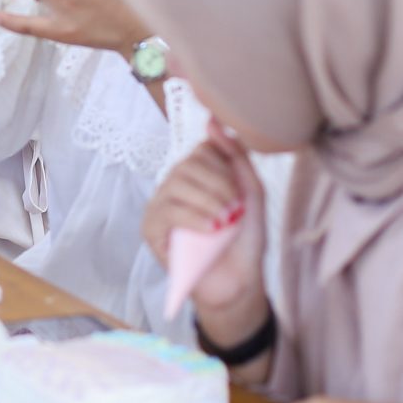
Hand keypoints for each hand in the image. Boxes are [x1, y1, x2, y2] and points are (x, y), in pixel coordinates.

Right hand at [142, 126, 269, 345]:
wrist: (239, 281)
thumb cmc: (243, 238)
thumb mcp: (251, 193)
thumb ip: (236, 156)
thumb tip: (212, 121)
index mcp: (195, 175)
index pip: (202, 149)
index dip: (225, 168)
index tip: (239, 193)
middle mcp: (173, 185)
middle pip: (189, 163)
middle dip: (219, 185)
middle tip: (234, 211)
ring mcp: (159, 206)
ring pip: (178, 183)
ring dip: (210, 202)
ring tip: (225, 223)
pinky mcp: (151, 230)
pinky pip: (168, 211)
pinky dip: (194, 218)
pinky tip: (211, 231)